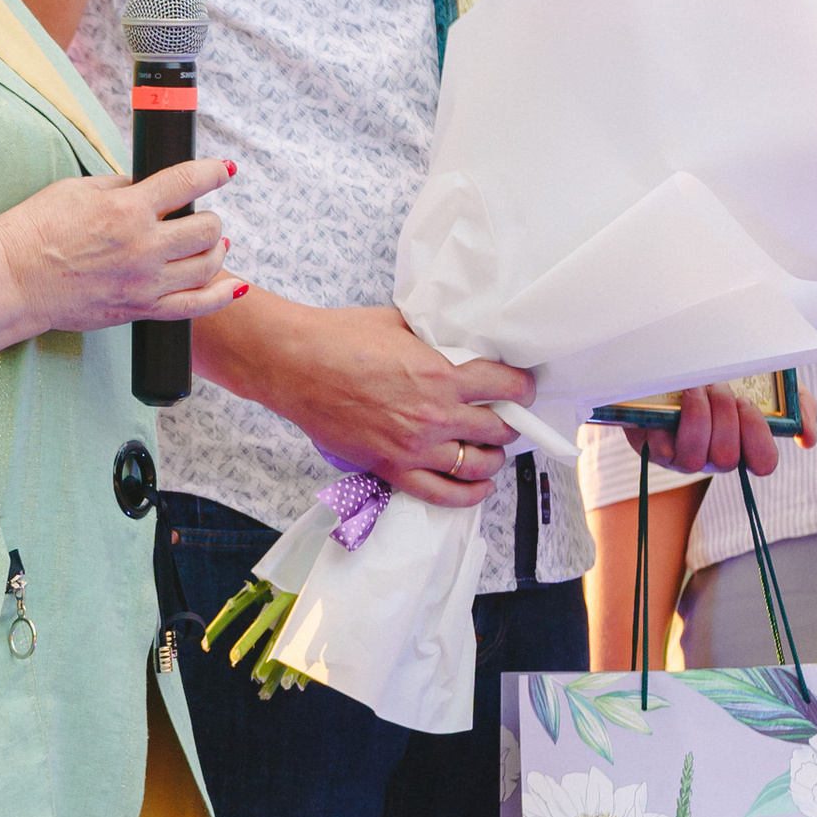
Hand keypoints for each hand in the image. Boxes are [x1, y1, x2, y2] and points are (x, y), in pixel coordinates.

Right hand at [0, 153, 235, 336]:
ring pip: (206, 265)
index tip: (225, 170)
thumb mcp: (75, 189)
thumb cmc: (33, 231)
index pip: (188, 182)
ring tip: (211, 244)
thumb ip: (119, 186)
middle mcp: (143, 246)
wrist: (11, 282)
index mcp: (127, 208)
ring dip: (215, 250)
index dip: (214, 172)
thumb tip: (147, 185)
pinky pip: (193, 307)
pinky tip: (231, 285)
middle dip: (210, 216)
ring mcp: (144, 282)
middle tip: (200, 214)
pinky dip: (219, 295)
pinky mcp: (138, 310)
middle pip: (206, 227)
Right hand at [222, 297, 531, 508]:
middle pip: (498, 428)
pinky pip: (444, 493)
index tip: (522, 388)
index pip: (507, 387)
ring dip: (492, 455)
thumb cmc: (340, 337)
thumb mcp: (401, 323)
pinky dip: (469, 493)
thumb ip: (435, 338)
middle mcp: (436, 415)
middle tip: (505, 416)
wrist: (294, 364)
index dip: (522, 387)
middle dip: (508, 421)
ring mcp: (415, 447)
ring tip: (490, 448)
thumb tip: (456, 341)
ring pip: (478, 463)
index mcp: (442, 374)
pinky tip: (480, 485)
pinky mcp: (392, 468)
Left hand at [624, 383, 794, 477]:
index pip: (763, 463)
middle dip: (726, 420)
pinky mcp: (655, 447)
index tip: (749, 404)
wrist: (676, 358)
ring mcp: (684, 454)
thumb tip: (807, 439)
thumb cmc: (726, 372)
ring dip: (700, 418)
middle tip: (722, 389)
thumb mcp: (770, 380)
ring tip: (698, 387)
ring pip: (696, 458)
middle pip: (727, 458)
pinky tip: (677, 394)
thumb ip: (799, 406)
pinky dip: (672, 421)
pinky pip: (665, 448)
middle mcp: (715, 454)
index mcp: (745, 442)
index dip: (758, 439)